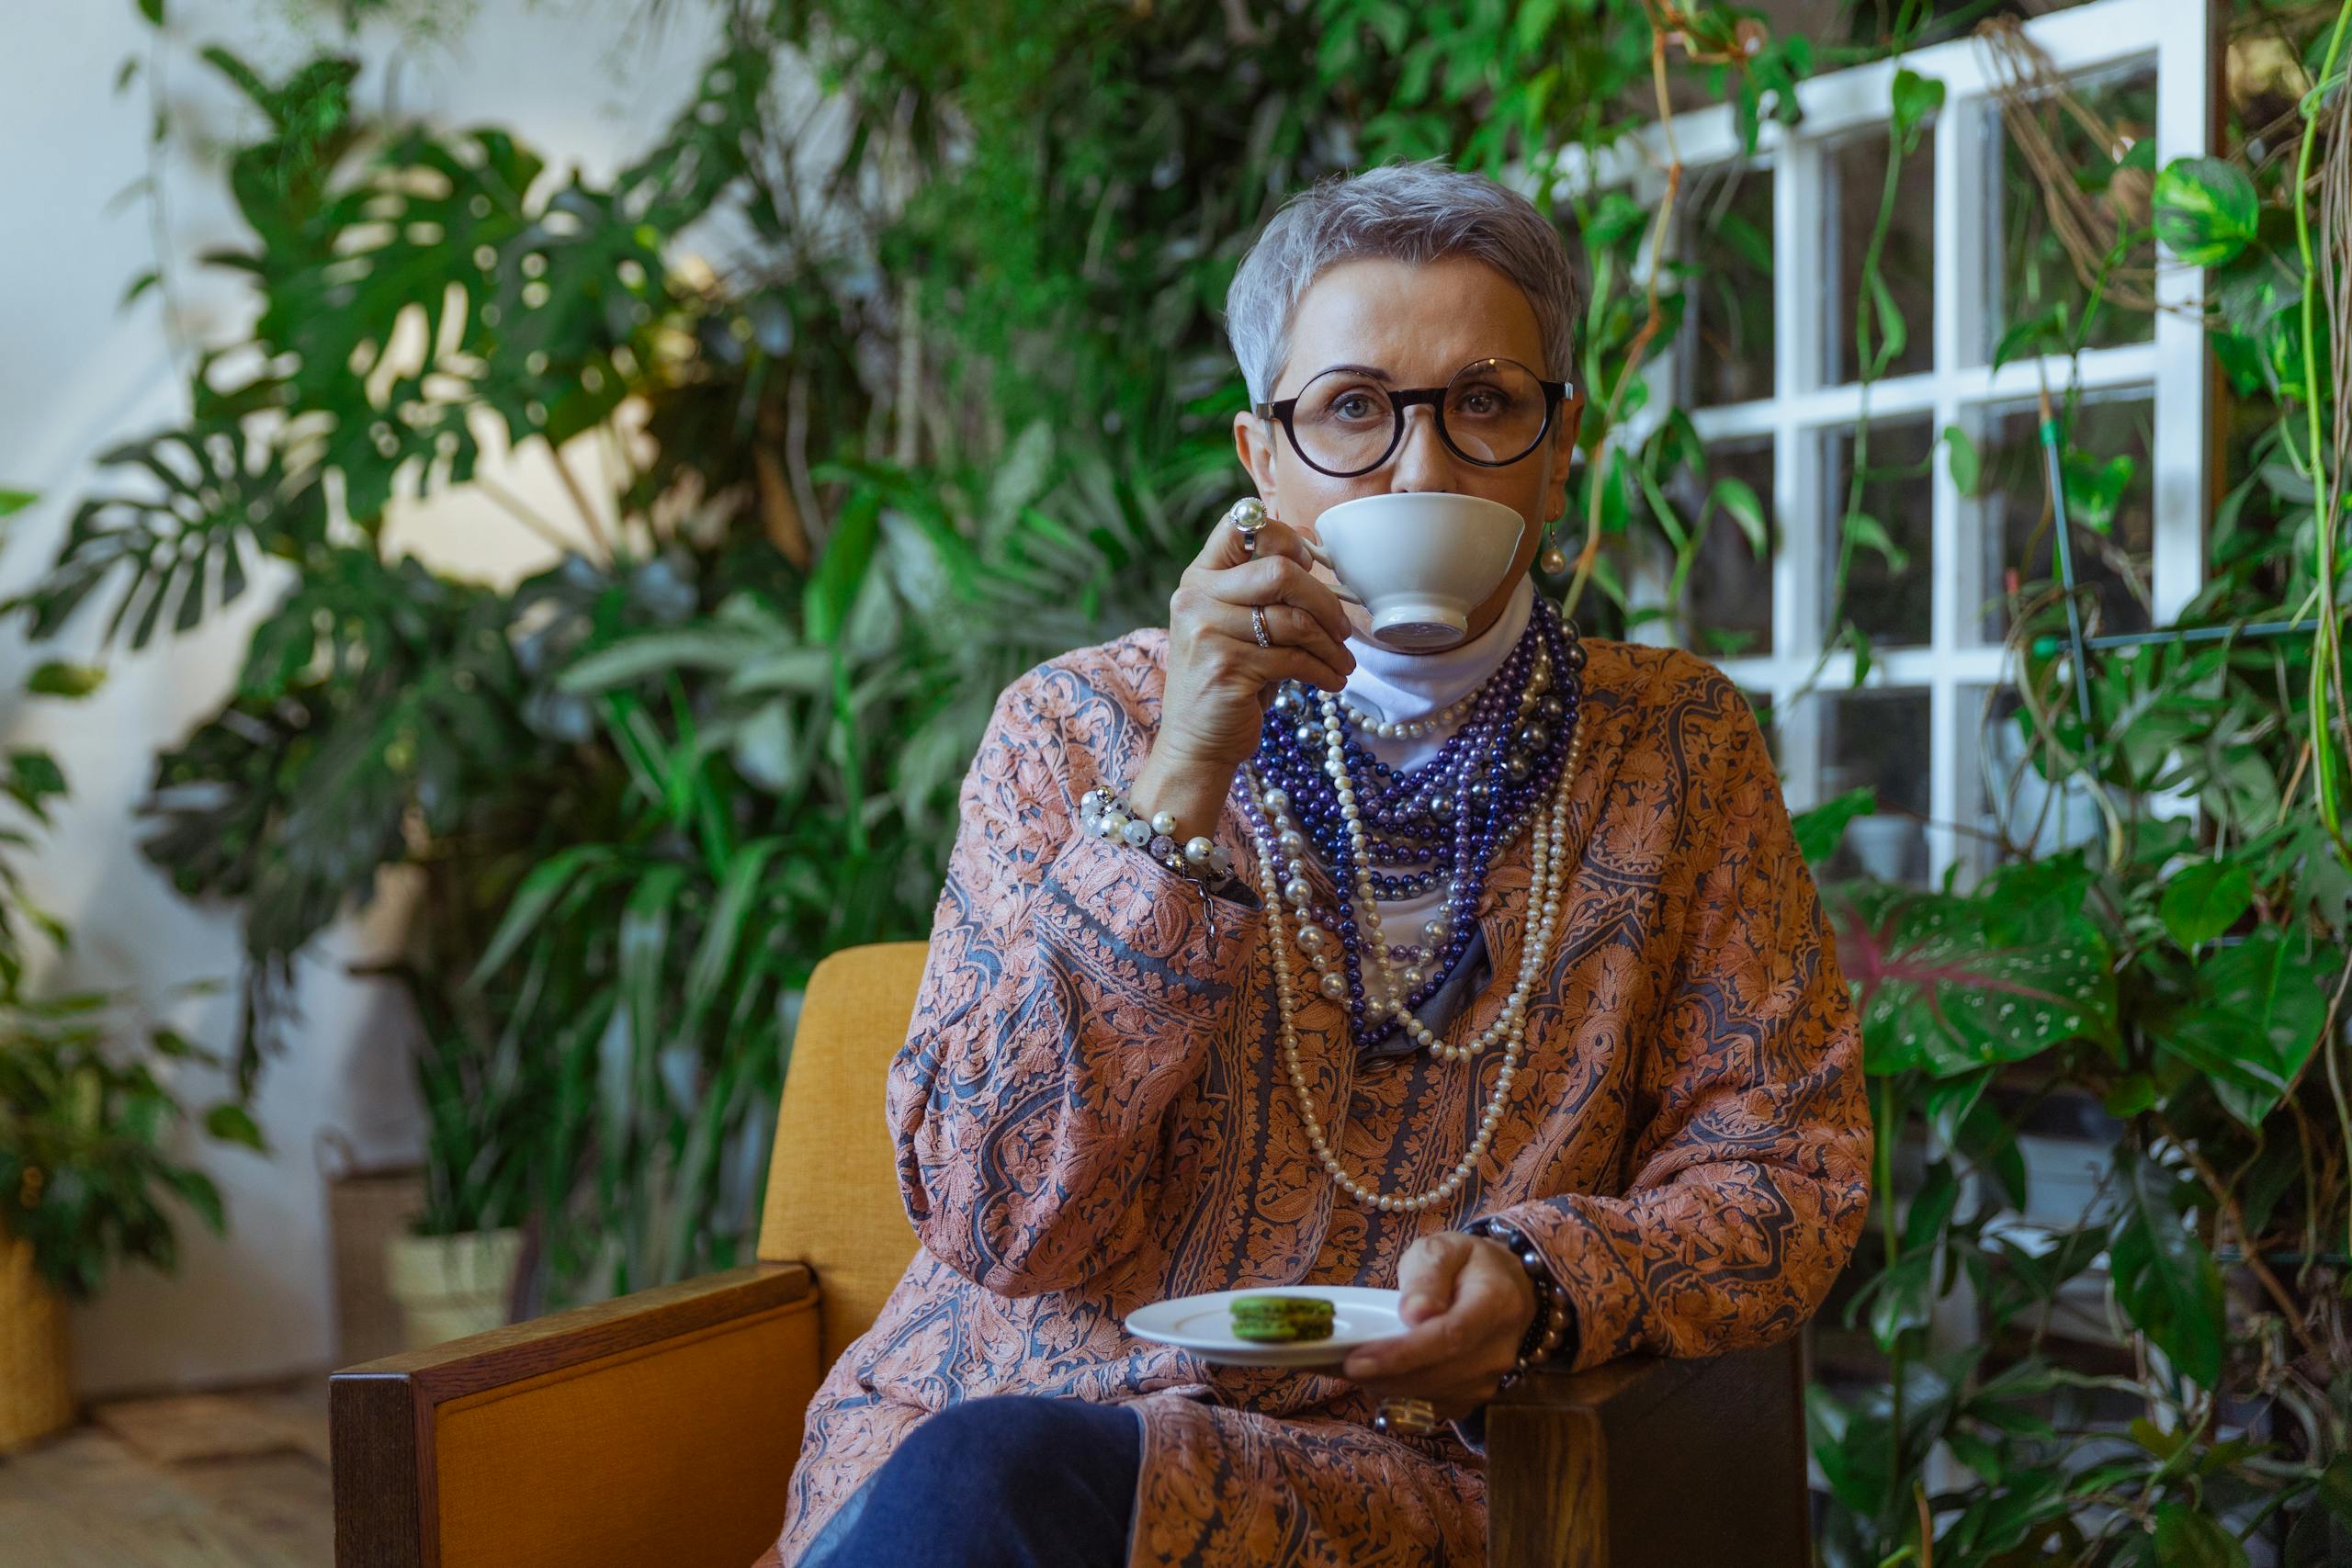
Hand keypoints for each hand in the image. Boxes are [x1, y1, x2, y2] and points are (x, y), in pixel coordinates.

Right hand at [1129, 502, 1357, 837]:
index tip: (1310, 565)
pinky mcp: (1227, 669)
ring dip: (1331, 644)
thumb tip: (1318, 554)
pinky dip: (1324, 671)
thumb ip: (1264, 591)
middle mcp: (1196, 598)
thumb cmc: (1230, 679)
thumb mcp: (1237, 626)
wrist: (1197, 744)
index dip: (1285, 537)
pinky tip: (1333, 681)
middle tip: (1343, 628)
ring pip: (1293, 619)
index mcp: (1199, 578)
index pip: (1241, 524)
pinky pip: (1294, 659)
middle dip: (1324, 599)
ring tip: (1343, 662)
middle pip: (1279, 570)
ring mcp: (1208, 633)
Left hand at [1341, 1232, 1535, 1421]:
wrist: (1508, 1290)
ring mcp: (1487, 1381)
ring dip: (1381, 1386)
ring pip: (1427, 1396)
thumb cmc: (1468, 1265)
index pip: (1450, 1338)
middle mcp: (1497, 1351)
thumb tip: (1413, 1313)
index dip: (1402, 1354)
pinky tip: (1367, 1375)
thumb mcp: (1445, 1249)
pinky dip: (1392, 1394)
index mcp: (1496, 1304)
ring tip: (1338, 1367)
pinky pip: (1427, 1406)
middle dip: (1380, 1375)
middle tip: (1330, 1365)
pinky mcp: (1470, 1398)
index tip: (1357, 1360)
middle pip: (1436, 1375)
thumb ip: (1428, 1274)